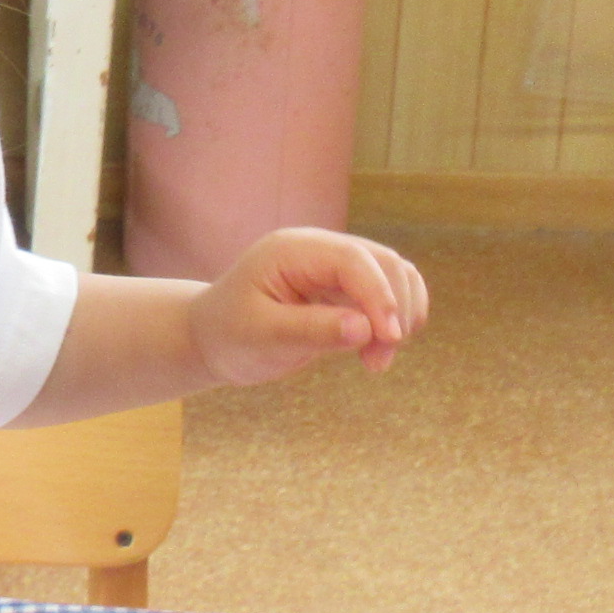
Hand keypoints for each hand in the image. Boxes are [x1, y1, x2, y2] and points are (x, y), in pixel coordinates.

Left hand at [188, 228, 428, 385]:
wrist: (214, 339)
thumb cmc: (230, 334)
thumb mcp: (263, 336)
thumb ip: (312, 329)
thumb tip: (365, 328)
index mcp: (294, 250)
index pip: (353, 259)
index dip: (379, 295)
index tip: (390, 338)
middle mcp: (320, 250)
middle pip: (384, 263)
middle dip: (393, 310)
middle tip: (378, 362)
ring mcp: (336, 267)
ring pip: (395, 276)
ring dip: (400, 317)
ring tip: (376, 362)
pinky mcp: (346, 288)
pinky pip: (387, 294)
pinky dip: (394, 320)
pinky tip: (378, 351)